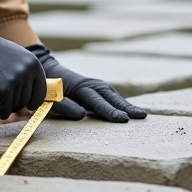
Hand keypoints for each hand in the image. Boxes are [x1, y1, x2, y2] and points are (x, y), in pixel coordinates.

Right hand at [0, 28, 46, 118]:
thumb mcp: (18, 58)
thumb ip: (27, 74)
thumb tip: (32, 97)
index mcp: (34, 64)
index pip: (41, 91)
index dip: (35, 101)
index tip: (30, 106)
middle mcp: (28, 72)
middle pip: (28, 100)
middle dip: (18, 103)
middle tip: (9, 101)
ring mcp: (17, 80)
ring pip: (17, 106)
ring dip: (8, 105)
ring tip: (0, 96)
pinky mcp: (5, 89)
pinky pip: (6, 109)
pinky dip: (2, 112)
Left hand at [27, 44, 147, 122]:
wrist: (51, 71)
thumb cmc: (50, 90)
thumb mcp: (52, 98)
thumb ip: (65, 106)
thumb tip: (82, 115)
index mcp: (81, 88)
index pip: (98, 102)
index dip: (111, 111)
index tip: (123, 119)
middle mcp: (93, 85)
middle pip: (111, 97)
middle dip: (127, 107)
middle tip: (141, 116)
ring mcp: (98, 85)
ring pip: (115, 96)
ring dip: (128, 105)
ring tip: (141, 115)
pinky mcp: (99, 89)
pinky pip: (113, 97)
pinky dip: (123, 104)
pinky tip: (131, 111)